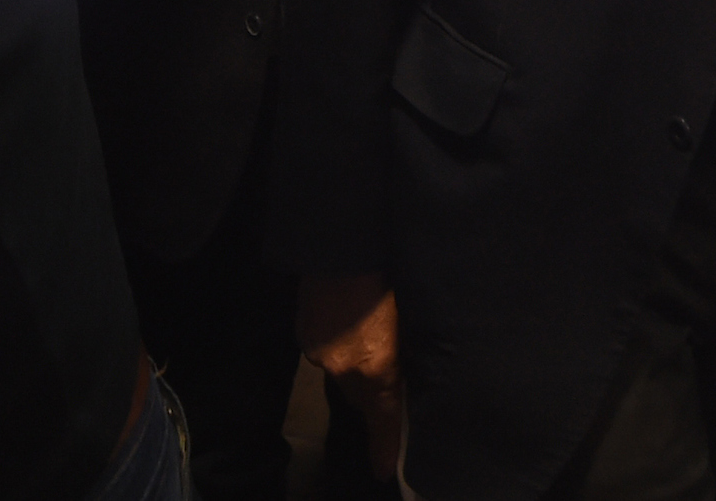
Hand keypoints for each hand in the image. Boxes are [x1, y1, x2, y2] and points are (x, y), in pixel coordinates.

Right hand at [298, 274, 401, 481]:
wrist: (341, 243)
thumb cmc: (388, 276)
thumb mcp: (410, 315)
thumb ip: (409, 348)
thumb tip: (411, 365)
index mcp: (375, 365)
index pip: (383, 418)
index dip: (385, 446)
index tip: (384, 472)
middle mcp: (342, 366)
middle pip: (361, 397)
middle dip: (375, 396)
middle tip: (392, 379)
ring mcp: (318, 350)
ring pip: (343, 373)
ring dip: (357, 365)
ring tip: (372, 338)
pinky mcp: (304, 333)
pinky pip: (327, 351)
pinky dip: (340, 346)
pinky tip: (350, 321)